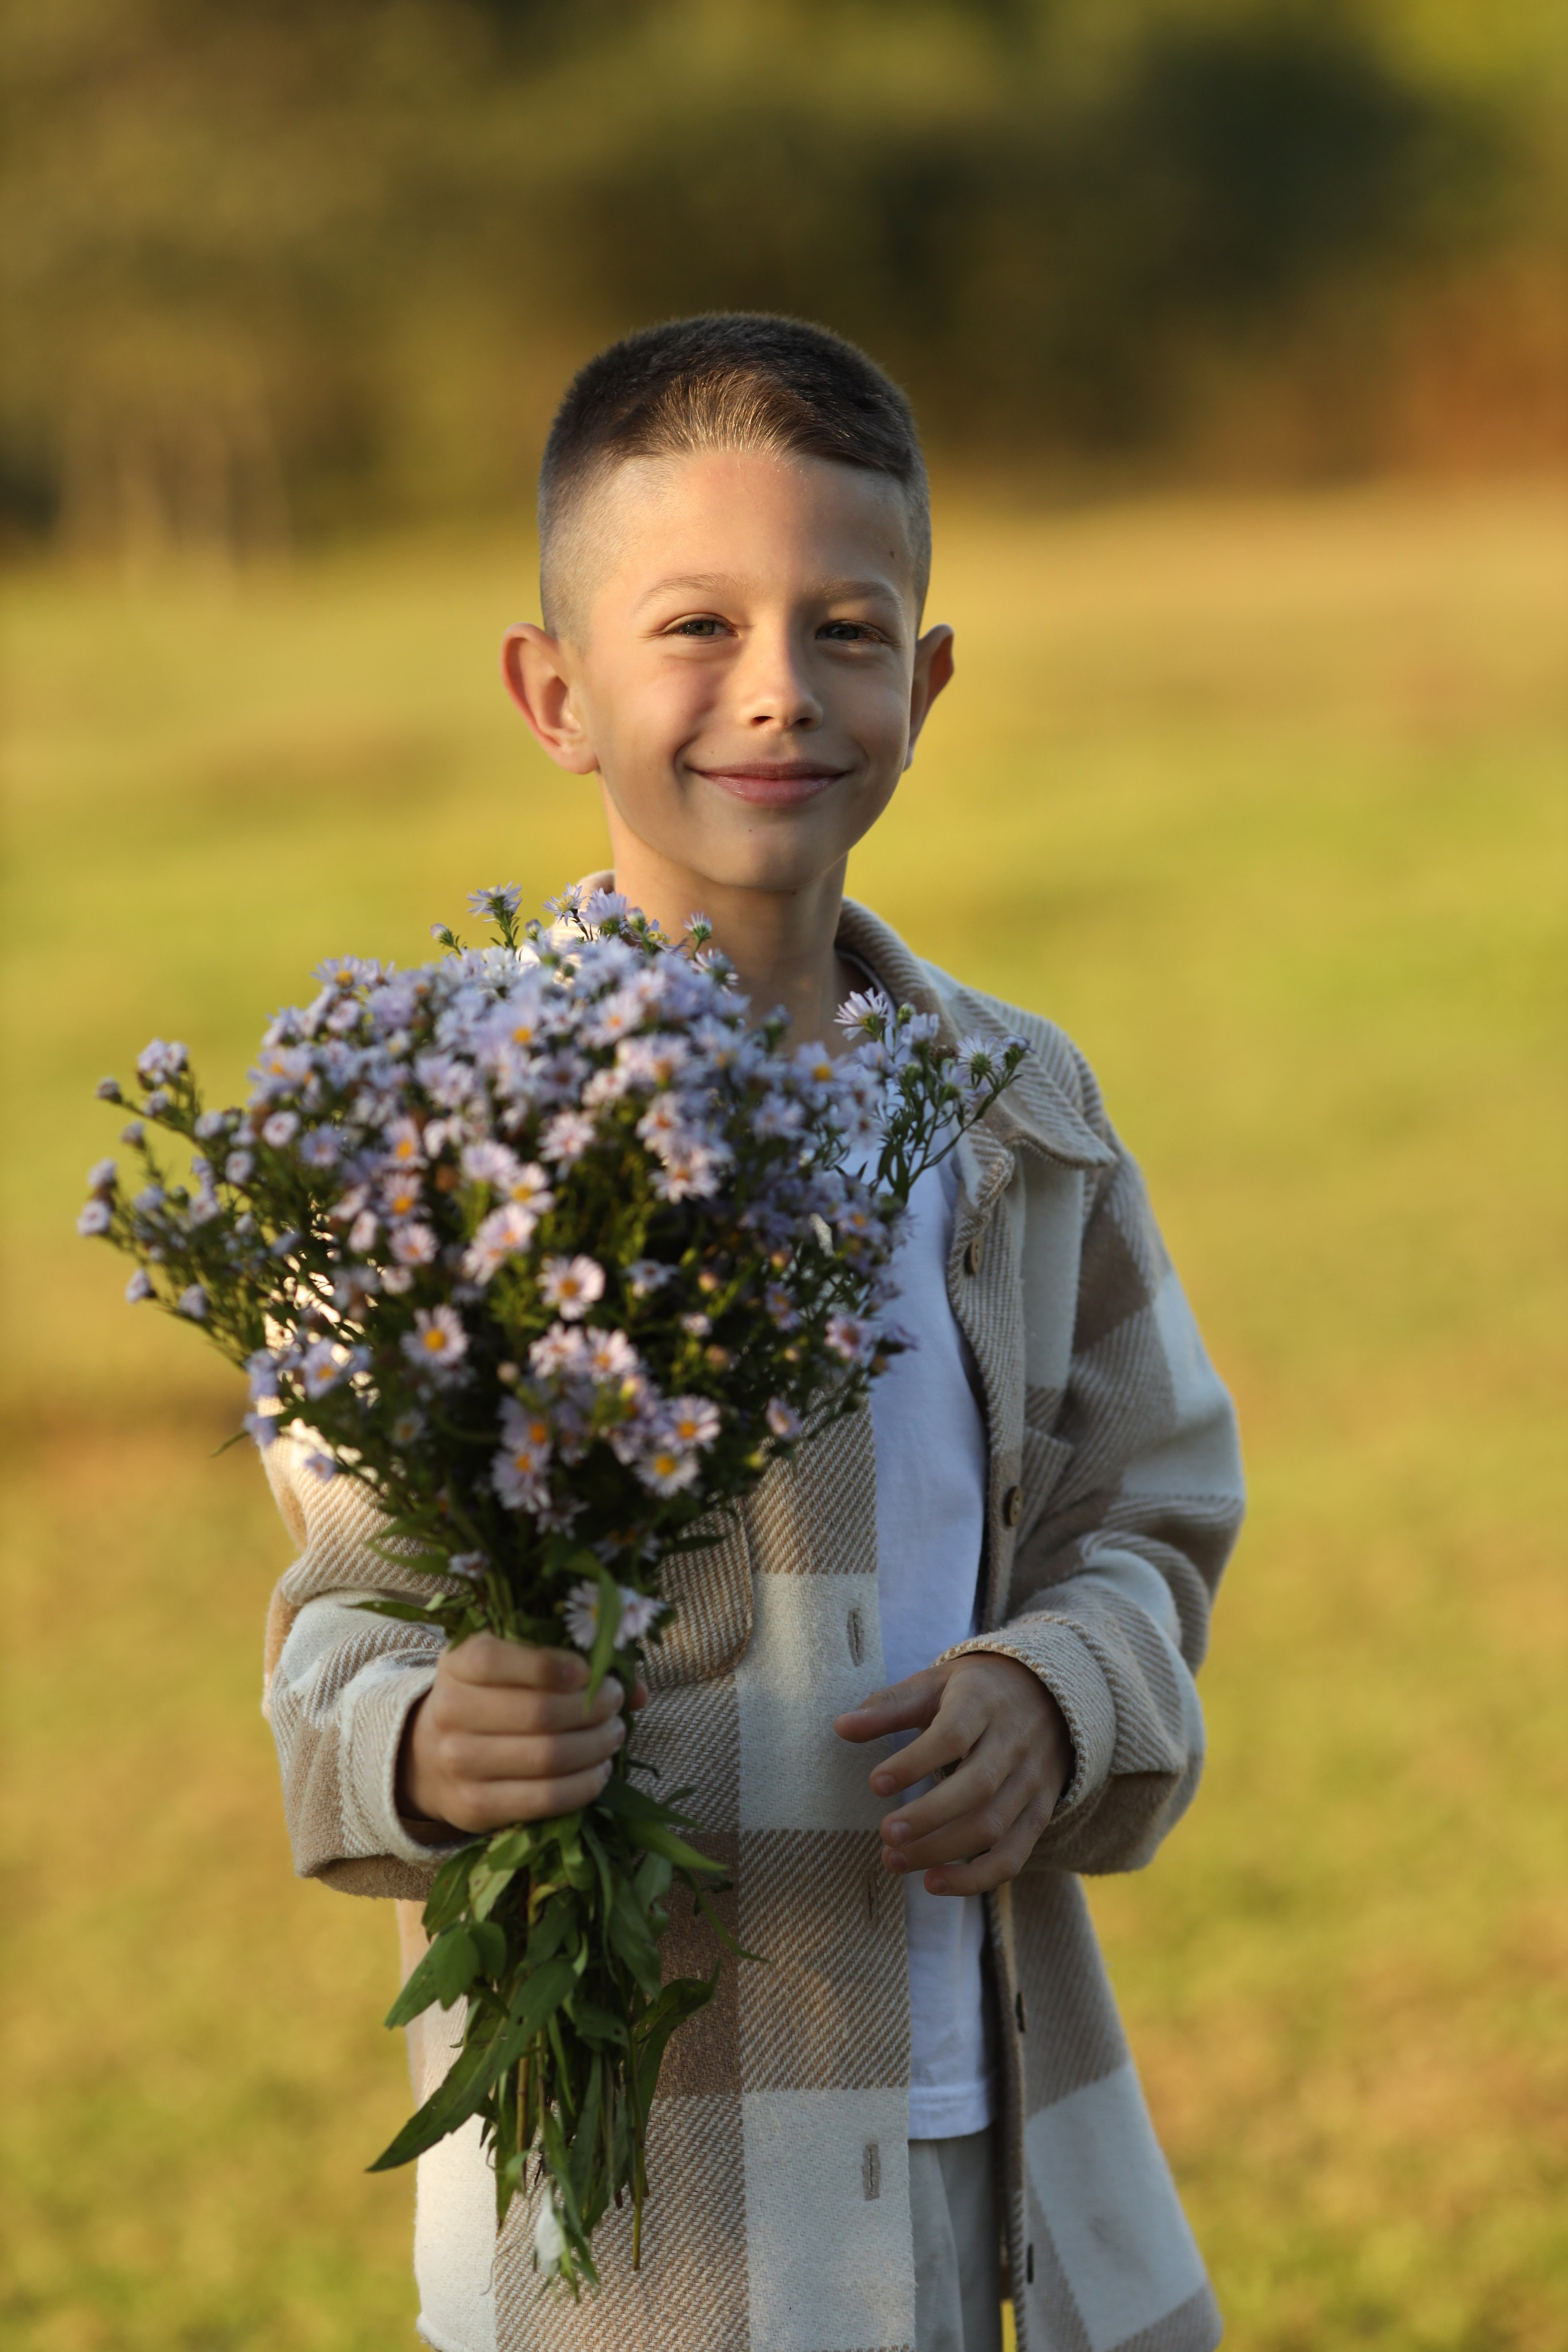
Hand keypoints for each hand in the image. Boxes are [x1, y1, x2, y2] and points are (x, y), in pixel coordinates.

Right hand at [398, 1634, 647, 1836]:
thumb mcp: (513, 1665)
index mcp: (458, 1662)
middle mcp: (449, 1710)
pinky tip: (599, 1771)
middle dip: (592, 1708)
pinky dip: (584, 1785)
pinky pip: (545, 1798)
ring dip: (595, 1746)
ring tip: (613, 1735)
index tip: (588, 1671)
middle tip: (614, 1703)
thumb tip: (636, 1689)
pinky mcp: (473, 1806)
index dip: (550, 1665)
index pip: (497, 1660)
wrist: (432, 1756)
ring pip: (546, 1756)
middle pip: (537, 1712)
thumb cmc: (491, 1698)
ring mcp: (457, 1762)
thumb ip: (571, 1664)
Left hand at [834, 1653, 1070, 1895]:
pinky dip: (976, 1878)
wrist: (1046, 1695)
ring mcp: (1031, 1781)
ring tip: (894, 1861)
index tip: (875, 1783)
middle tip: (885, 1835)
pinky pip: (1013, 1855)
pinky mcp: (1039, 1812)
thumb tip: (841, 1727)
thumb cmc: (975, 1692)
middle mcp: (1014, 1743)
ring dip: (942, 1851)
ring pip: (993, 1826)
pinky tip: (934, 1883)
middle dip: (929, 1817)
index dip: (915, 1763)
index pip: (953, 1734)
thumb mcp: (935, 1684)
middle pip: (977, 1787)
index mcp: (983, 1703)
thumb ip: (889, 1707)